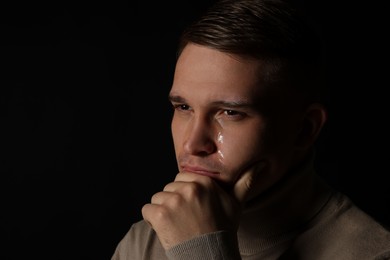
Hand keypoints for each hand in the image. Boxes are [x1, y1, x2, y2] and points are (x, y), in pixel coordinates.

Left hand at [141, 162, 263, 249]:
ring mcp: (173, 201)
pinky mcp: (159, 214)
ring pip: (157, 198)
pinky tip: (167, 229)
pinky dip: (152, 220)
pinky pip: (147, 210)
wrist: (209, 257)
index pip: (181, 178)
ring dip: (163, 211)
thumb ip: (245, 182)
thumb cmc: (222, 230)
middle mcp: (188, 188)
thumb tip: (262, 164)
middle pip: (169, 188)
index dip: (185, 193)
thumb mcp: (236, 204)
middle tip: (186, 218)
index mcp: (205, 182)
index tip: (193, 208)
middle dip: (173, 201)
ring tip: (178, 224)